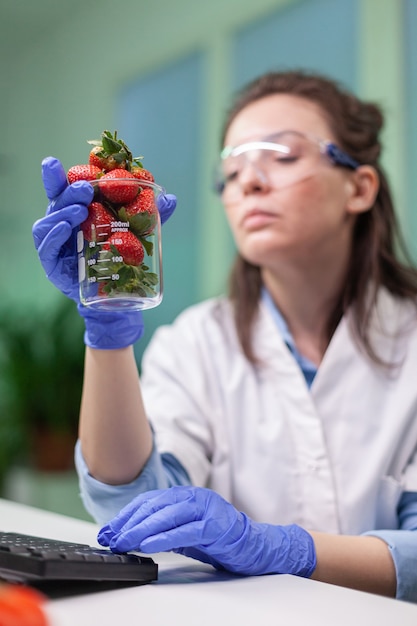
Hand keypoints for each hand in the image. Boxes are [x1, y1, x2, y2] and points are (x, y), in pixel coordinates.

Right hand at [33, 157, 176, 348]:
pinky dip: (55, 236)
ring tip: (79, 210)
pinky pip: (48, 248)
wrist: (118, 298)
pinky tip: (66, 228)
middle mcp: (61, 225)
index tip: (53, 162)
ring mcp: (55, 245)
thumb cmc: (123, 259)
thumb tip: (170, 199)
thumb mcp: (138, 235)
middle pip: (57, 203)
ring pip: (49, 224)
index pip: (63, 191)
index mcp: (76, 212)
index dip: (56, 176)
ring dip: (62, 213)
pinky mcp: (53, 265)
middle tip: (84, 190)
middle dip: (67, 192)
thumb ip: (151, 217)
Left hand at [98, 486, 316, 576]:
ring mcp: (206, 509)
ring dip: (141, 529)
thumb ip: (163, 529)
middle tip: (111, 537)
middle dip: (129, 522)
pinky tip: (147, 545)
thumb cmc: (220, 539)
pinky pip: (184, 531)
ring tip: (123, 541)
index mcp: (186, 495)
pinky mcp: (215, 525)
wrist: (256, 546)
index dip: (127, 514)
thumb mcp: (186, 531)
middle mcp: (195, 497)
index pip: (150, 501)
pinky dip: (163, 537)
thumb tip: (131, 535)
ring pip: (167, 516)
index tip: (108, 529)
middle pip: (154, 506)